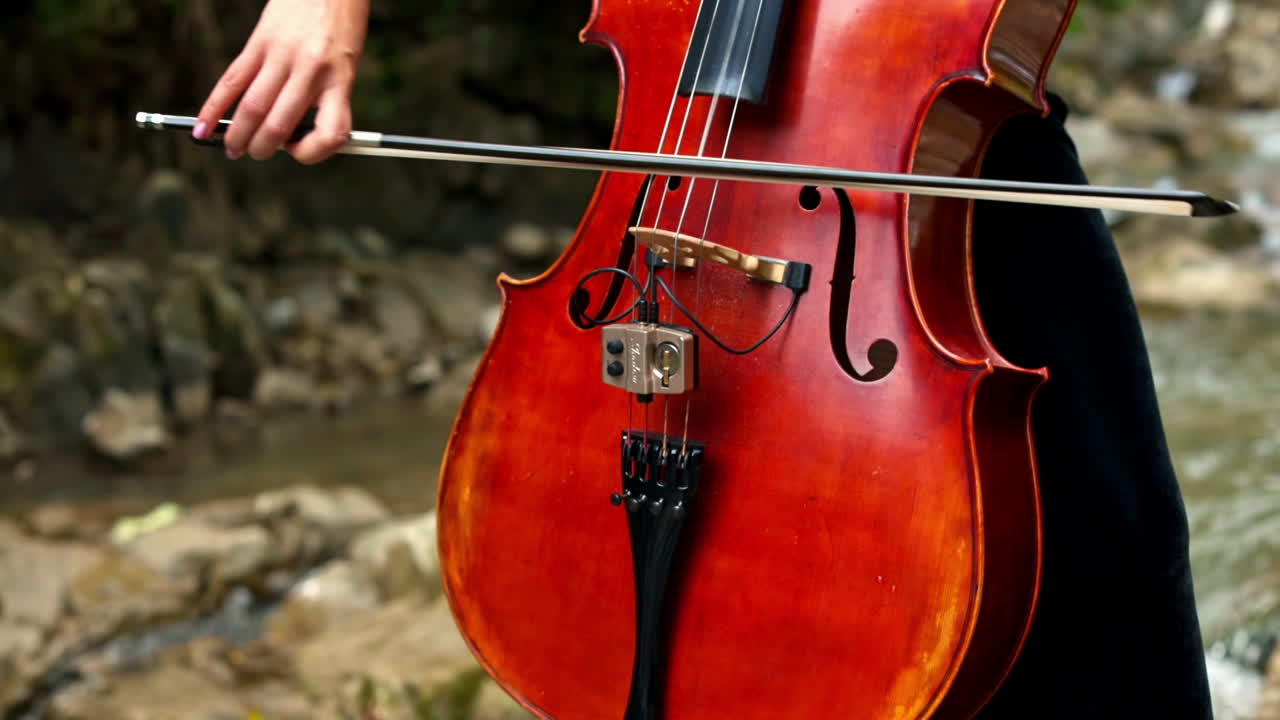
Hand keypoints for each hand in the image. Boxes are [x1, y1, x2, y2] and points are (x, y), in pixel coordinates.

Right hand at [193, 0, 369, 163]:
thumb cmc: (342, 24)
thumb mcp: (347, 63)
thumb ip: (327, 95)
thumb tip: (295, 133)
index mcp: (341, 79)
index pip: (330, 132)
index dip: (314, 153)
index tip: (301, 149)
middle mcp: (311, 69)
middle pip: (278, 126)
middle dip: (263, 149)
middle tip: (256, 154)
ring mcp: (282, 55)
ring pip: (251, 108)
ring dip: (237, 136)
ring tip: (232, 148)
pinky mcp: (259, 42)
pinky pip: (232, 81)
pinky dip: (214, 108)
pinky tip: (204, 127)